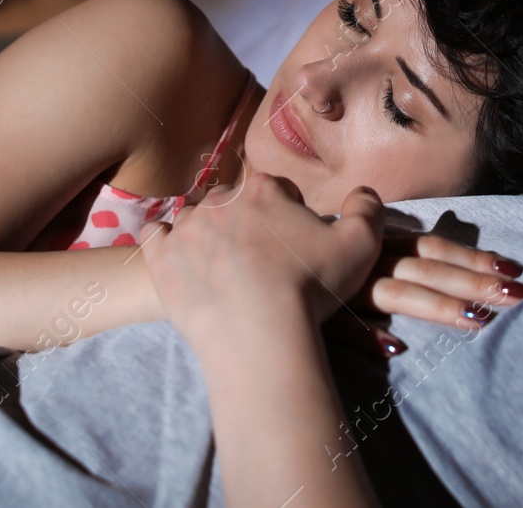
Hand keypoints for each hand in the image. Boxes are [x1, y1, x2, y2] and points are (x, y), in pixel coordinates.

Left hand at [143, 174, 384, 348]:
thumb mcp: (362, 244)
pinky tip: (180, 259)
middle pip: (236, 203)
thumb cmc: (311, 287)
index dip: (290, 216)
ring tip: (225, 269)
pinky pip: (155, 236)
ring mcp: (186, 227)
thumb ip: (367, 208)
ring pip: (197, 219)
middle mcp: (220, 199)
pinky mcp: (161, 258)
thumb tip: (362, 192)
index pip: (278, 190)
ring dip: (209, 236)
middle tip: (263, 262)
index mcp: (264, 188)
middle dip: (248, 224)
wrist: (259, 333)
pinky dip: (165, 243)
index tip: (295, 246)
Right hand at [325, 230, 522, 358]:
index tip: (516, 269)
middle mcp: (369, 258)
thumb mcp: (358, 243)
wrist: (250, 259)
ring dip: (437, 305)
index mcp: (382, 242)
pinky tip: (394, 349)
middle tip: (518, 294)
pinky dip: (367, 334)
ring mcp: (345, 285)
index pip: (436, 247)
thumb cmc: (312, 252)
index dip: (474, 256)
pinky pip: (344, 324)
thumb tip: (445, 231)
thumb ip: (394, 243)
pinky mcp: (319, 311)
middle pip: (430, 268)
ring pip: (398, 293)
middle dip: (475, 281)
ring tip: (477, 321)